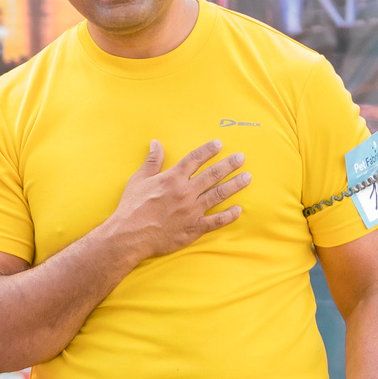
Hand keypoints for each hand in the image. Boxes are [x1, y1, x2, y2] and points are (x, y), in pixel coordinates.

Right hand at [103, 139, 250, 260]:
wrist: (130, 234)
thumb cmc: (132, 207)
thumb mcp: (139, 179)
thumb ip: (152, 161)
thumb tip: (155, 143)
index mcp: (173, 178)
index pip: (195, 159)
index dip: (208, 150)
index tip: (219, 144)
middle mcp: (186, 192)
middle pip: (212, 174)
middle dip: (229, 164)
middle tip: (241, 158)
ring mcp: (192, 210)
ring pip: (218, 195)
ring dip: (234, 185)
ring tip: (247, 178)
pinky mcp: (194, 228)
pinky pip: (216, 221)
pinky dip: (228, 216)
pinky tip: (238, 210)